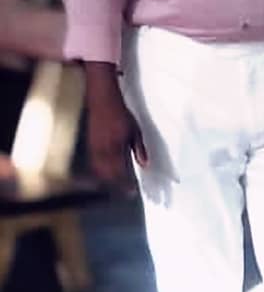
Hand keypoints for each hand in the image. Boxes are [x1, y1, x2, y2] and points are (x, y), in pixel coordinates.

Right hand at [85, 64, 147, 188]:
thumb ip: (139, 149)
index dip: (126, 184)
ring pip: (99, 171)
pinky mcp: (90, 145)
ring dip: (108, 180)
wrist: (102, 100)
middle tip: (125, 190)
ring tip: (116, 184)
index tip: (131, 191)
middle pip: (108, 175)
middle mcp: (103, 150)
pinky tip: (106, 172)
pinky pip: (94, 164)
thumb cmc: (120, 113)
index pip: (120, 172)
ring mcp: (94, 148)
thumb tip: (144, 164)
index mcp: (115, 147)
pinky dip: (100, 172)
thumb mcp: (135, 130)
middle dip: (116, 185)